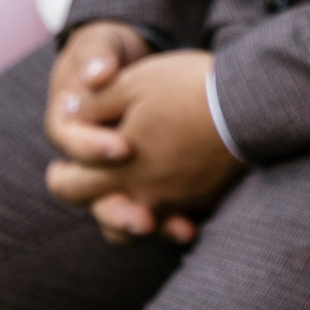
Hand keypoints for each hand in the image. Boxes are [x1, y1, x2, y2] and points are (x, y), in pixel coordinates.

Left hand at [45, 48, 240, 243]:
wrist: (249, 104)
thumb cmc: (185, 88)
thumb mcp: (131, 83)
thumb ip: (93, 103)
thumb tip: (67, 112)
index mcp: (118, 170)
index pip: (69, 188)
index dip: (60, 176)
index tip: (61, 166)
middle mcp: (145, 197)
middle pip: (104, 216)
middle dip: (92, 198)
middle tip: (90, 179)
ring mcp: (177, 204)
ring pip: (139, 227)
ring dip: (128, 214)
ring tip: (128, 194)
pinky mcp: (204, 202)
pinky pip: (176, 218)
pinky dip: (168, 212)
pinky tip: (171, 194)